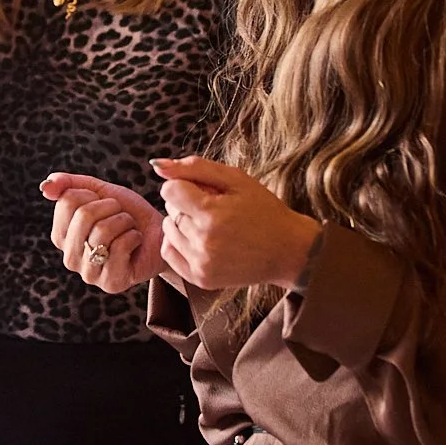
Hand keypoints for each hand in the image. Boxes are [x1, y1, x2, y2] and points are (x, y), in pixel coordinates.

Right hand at [41, 172, 164, 293]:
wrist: (159, 234)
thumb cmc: (128, 214)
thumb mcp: (100, 191)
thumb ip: (70, 185)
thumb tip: (44, 187)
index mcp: (62, 235)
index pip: (67, 201)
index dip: (93, 196)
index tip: (105, 205)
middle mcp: (70, 258)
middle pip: (83, 215)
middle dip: (111, 207)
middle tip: (121, 216)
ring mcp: (89, 273)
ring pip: (102, 231)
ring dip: (124, 222)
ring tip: (128, 229)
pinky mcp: (110, 283)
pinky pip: (119, 247)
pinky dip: (134, 236)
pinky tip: (135, 243)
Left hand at [152, 156, 319, 291]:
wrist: (287, 251)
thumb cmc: (264, 210)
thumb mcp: (237, 179)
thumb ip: (195, 168)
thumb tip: (158, 165)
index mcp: (212, 214)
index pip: (170, 190)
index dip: (186, 185)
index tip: (205, 190)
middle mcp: (203, 242)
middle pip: (170, 210)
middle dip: (186, 204)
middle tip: (215, 208)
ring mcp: (201, 263)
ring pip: (169, 231)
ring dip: (183, 223)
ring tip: (210, 224)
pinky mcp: (200, 279)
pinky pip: (169, 253)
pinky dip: (179, 243)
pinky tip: (200, 239)